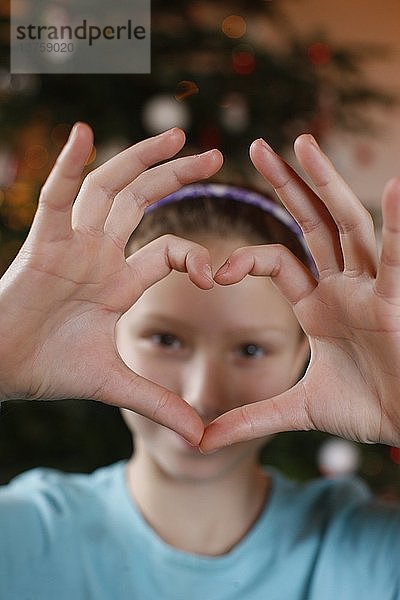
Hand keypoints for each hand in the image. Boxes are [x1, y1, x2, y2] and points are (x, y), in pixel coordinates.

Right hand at [0, 123, 222, 443]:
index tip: (221, 275)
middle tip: (214, 155)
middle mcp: (100, 255)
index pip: (169, 252)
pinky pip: (56, 197)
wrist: (2, 369)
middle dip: (176, 178)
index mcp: (120, 282)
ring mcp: (72, 245)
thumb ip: (159, 404)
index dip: (197, 257)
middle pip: (143, 203)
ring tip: (178, 135)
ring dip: (140, 160)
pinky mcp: (42, 244)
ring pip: (110, 190)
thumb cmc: (50, 370)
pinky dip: (68, 166)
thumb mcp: (116, 384)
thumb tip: (203, 438)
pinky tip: (83, 135)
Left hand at [201, 134, 399, 451]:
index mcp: (318, 303)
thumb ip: (250, 419)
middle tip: (258, 146)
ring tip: (302, 143)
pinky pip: (393, 256)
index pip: (278, 260)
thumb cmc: (366, 410)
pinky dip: (396, 222)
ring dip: (325, 185)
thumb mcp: (297, 410)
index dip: (245, 258)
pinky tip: (393, 186)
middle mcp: (343, 285)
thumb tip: (200, 441)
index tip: (214, 272)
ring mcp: (370, 288)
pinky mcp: (394, 300)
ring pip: (345, 225)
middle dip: (287, 185)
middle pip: (311, 224)